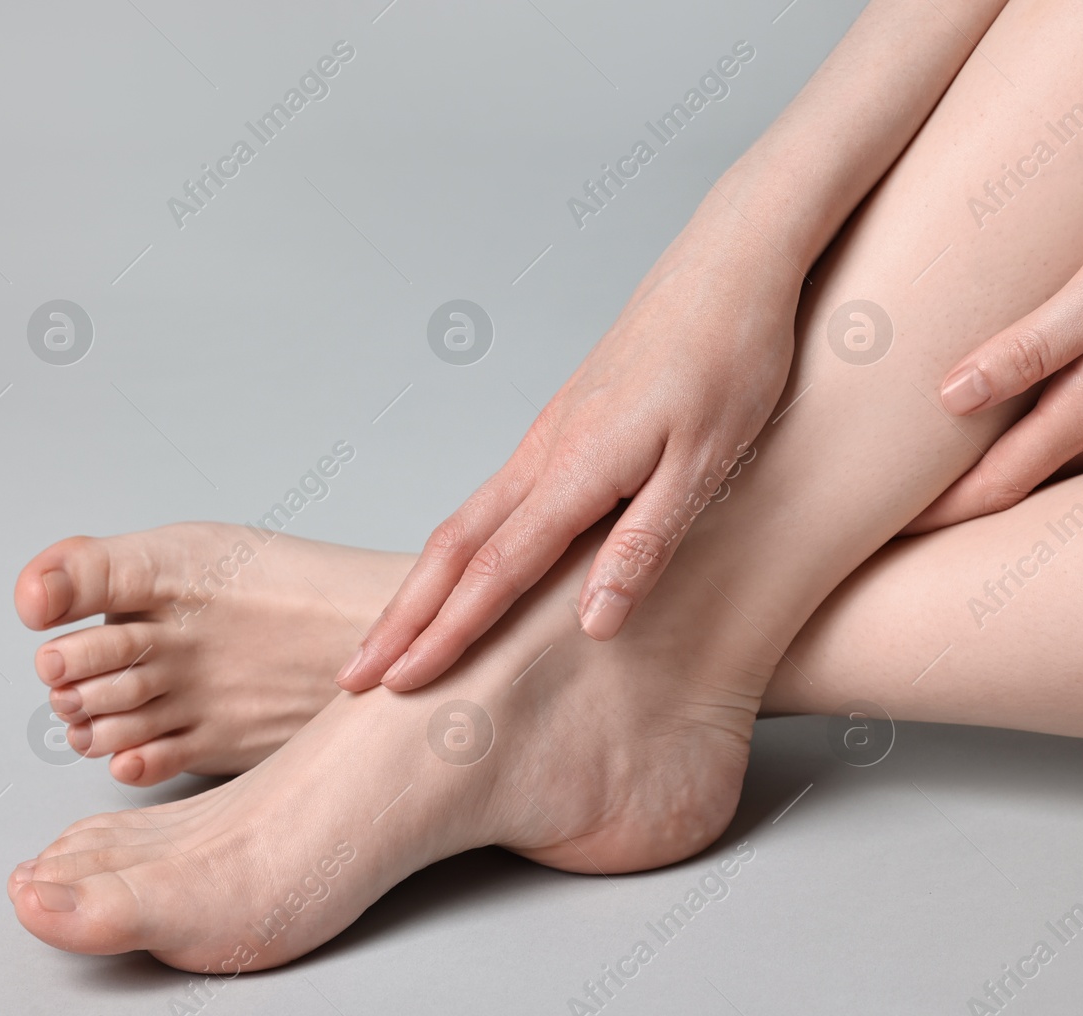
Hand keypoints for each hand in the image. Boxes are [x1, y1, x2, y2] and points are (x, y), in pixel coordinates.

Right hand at [339, 217, 799, 691]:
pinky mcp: (565, 424)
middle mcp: (545, 452)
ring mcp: (549, 435)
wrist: (729, 264)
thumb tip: (594, 624)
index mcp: (577, 468)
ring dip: (420, 586)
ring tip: (390, 635)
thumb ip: (645, 545)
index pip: (496, 571)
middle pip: (453, 549)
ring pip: (465, 522)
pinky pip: (492, 498)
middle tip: (352, 676)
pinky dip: (457, 548)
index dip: (446, 633)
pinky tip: (461, 569)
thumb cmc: (730, 357)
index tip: (398, 683)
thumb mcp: (707, 464)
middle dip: (400, 618)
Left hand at [907, 172, 1082, 533]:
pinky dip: (1030, 445)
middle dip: (952, 509)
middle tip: (885, 519)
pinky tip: (1009, 427)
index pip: (994, 488)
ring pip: (1047, 466)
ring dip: (991, 477)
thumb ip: (1029, 347)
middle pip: (1016, 489)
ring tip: (930, 481)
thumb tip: (950, 397)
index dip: (934, 516)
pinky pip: (1076, 437)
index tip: (876, 533)